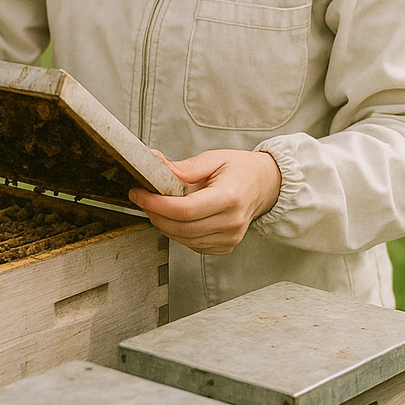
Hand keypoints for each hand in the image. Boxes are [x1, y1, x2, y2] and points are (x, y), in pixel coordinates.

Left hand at [128, 148, 280, 254]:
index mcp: (229, 197)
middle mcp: (232, 222)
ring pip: (185, 239)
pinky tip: (173, 218)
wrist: (265, 184)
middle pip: (182, 228)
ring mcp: (231, 237)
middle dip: (155, 215)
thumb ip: (185, 167)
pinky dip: (178, 233)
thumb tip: (156, 165)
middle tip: (142, 199)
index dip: (157, 205)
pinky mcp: (226, 245)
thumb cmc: (241, 169)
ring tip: (155, 207)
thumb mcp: (214, 158)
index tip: (140, 193)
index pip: (185, 210)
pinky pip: (194, 245)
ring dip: (164, 225)